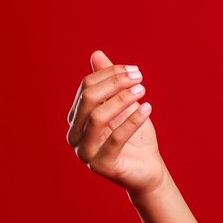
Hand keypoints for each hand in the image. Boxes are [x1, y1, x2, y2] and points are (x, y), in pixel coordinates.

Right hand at [66, 50, 165, 196]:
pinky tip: (148, 108)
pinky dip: (132, 120)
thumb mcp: (123, 106)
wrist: (148, 169)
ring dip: (122, 100)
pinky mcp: (102, 166)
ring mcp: (85, 153)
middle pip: (89, 99)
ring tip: (142, 91)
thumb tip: (97, 54)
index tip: (135, 70)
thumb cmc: (135, 136)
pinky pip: (115, 139)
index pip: (86, 87)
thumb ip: (109, 83)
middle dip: (115, 83)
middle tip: (139, 78)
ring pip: (98, 117)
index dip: (110, 74)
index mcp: (76, 118)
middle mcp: (75, 135)